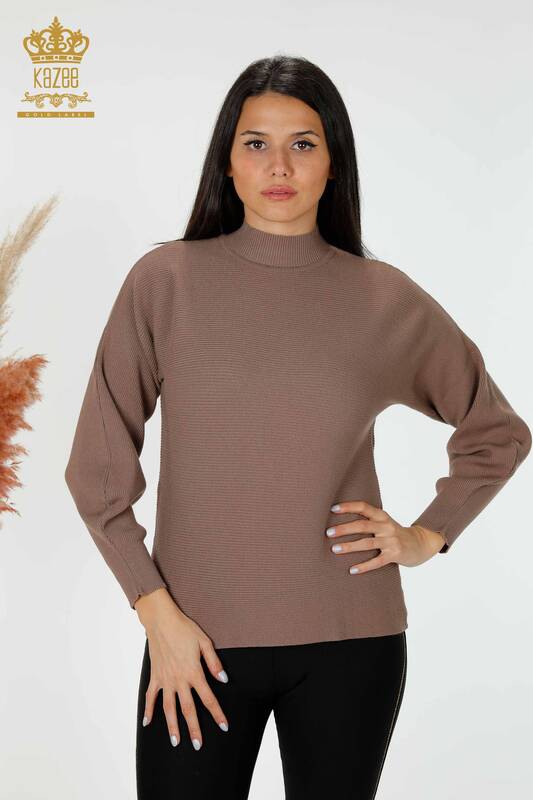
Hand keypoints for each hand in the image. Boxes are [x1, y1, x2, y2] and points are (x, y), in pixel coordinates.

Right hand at [134, 588, 229, 748]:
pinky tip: (147, 723)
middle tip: (198, 745)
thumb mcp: (204, 642)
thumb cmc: (184, 629)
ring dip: (172, 726)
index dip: (217, 713)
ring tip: (176, 742)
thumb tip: (224, 679)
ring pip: (169, 708)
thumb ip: (214, 663)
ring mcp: (165, 679)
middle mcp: (179, 679)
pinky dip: (148, 710)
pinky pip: (151, 697)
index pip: (208, 698)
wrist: (161, 620)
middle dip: (194, 728)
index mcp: (194, 672)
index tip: (223, 727)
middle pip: (188, 709)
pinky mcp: (154, 676)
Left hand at [326, 500, 445, 573]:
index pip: (363, 507)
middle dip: (344, 529)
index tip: (332, 509)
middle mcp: (386, 526)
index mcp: (382, 516)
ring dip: (349, 546)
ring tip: (335, 549)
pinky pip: (377, 561)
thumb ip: (367, 520)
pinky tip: (352, 570)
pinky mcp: (395, 555)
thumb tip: (339, 521)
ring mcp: (391, 541)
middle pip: (362, 526)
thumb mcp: (384, 522)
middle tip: (328, 533)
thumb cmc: (394, 533)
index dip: (348, 507)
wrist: (420, 544)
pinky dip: (364, 566)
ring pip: (367, 543)